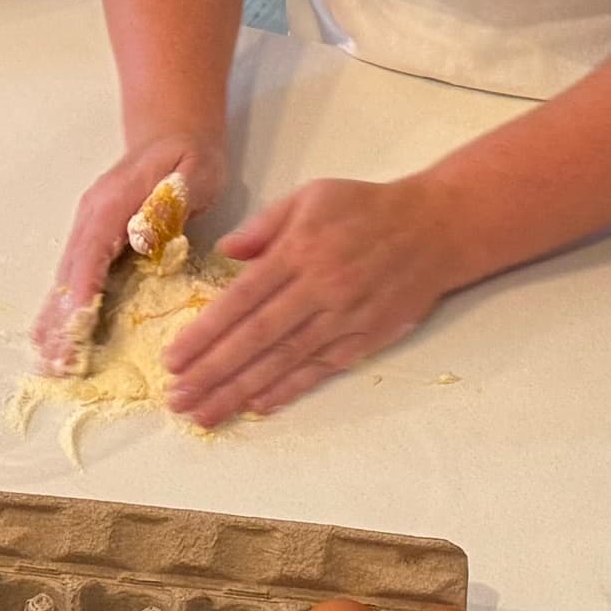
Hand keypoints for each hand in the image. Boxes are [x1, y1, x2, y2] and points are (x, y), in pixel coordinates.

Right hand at [32, 132, 224, 372]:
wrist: (174, 135)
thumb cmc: (189, 156)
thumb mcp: (192, 169)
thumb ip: (171, 198)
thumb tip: (141, 235)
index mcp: (112, 203)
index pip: (91, 252)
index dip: (83, 289)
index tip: (76, 323)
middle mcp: (91, 219)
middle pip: (69, 273)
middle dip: (61, 318)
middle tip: (55, 361)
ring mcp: (89, 230)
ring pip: (66, 280)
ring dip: (55, 320)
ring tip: (47, 361)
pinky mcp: (95, 242)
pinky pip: (76, 279)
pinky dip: (64, 310)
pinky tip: (56, 337)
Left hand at [162, 176, 460, 421]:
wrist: (436, 228)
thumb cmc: (366, 208)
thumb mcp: (310, 196)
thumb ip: (264, 226)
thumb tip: (225, 251)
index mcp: (300, 251)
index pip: (242, 300)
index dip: (206, 333)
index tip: (173, 359)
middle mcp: (319, 289)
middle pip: (257, 339)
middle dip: (213, 373)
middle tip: (177, 399)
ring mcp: (344, 318)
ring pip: (284, 361)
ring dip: (241, 391)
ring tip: (206, 414)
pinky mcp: (366, 338)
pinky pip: (320, 369)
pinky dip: (288, 390)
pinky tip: (258, 405)